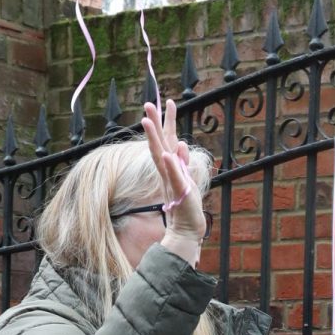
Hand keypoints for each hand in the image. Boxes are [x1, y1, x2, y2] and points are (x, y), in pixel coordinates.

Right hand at [141, 99, 205, 260]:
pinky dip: (171, 167)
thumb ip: (183, 163)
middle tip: (148, 104)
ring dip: (154, 139)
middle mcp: (167, 173)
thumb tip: (182, 145)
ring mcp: (171, 182)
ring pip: (160, 157)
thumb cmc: (187, 207)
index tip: (165, 103)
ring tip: (147, 121)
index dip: (165, 124)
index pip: (166, 142)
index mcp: (170, 169)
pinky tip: (168, 155)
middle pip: (158, 144)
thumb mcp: (187, 180)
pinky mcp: (179, 193)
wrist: (186, 231)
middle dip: (154, 124)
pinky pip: (174, 178)